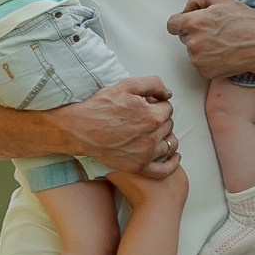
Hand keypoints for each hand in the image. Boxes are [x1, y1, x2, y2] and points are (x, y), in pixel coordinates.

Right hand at [58, 76, 178, 176]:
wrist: (80, 129)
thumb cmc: (101, 106)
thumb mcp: (127, 85)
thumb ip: (153, 84)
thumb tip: (168, 94)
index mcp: (153, 117)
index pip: (168, 108)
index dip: (157, 104)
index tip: (145, 105)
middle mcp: (152, 137)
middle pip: (169, 125)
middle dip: (160, 118)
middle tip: (143, 117)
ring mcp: (146, 154)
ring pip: (170, 144)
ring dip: (166, 136)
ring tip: (154, 132)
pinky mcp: (139, 167)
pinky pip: (164, 170)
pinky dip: (172, 164)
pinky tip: (174, 157)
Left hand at [167, 0, 254, 83]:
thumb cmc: (245, 21)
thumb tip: (186, 9)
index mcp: (194, 22)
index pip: (172, 24)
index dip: (181, 22)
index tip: (189, 23)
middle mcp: (193, 42)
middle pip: (184, 37)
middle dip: (195, 33)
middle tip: (217, 31)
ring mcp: (198, 59)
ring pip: (192, 51)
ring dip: (202, 47)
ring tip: (223, 42)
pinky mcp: (205, 72)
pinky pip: (201, 64)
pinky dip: (209, 60)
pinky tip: (224, 53)